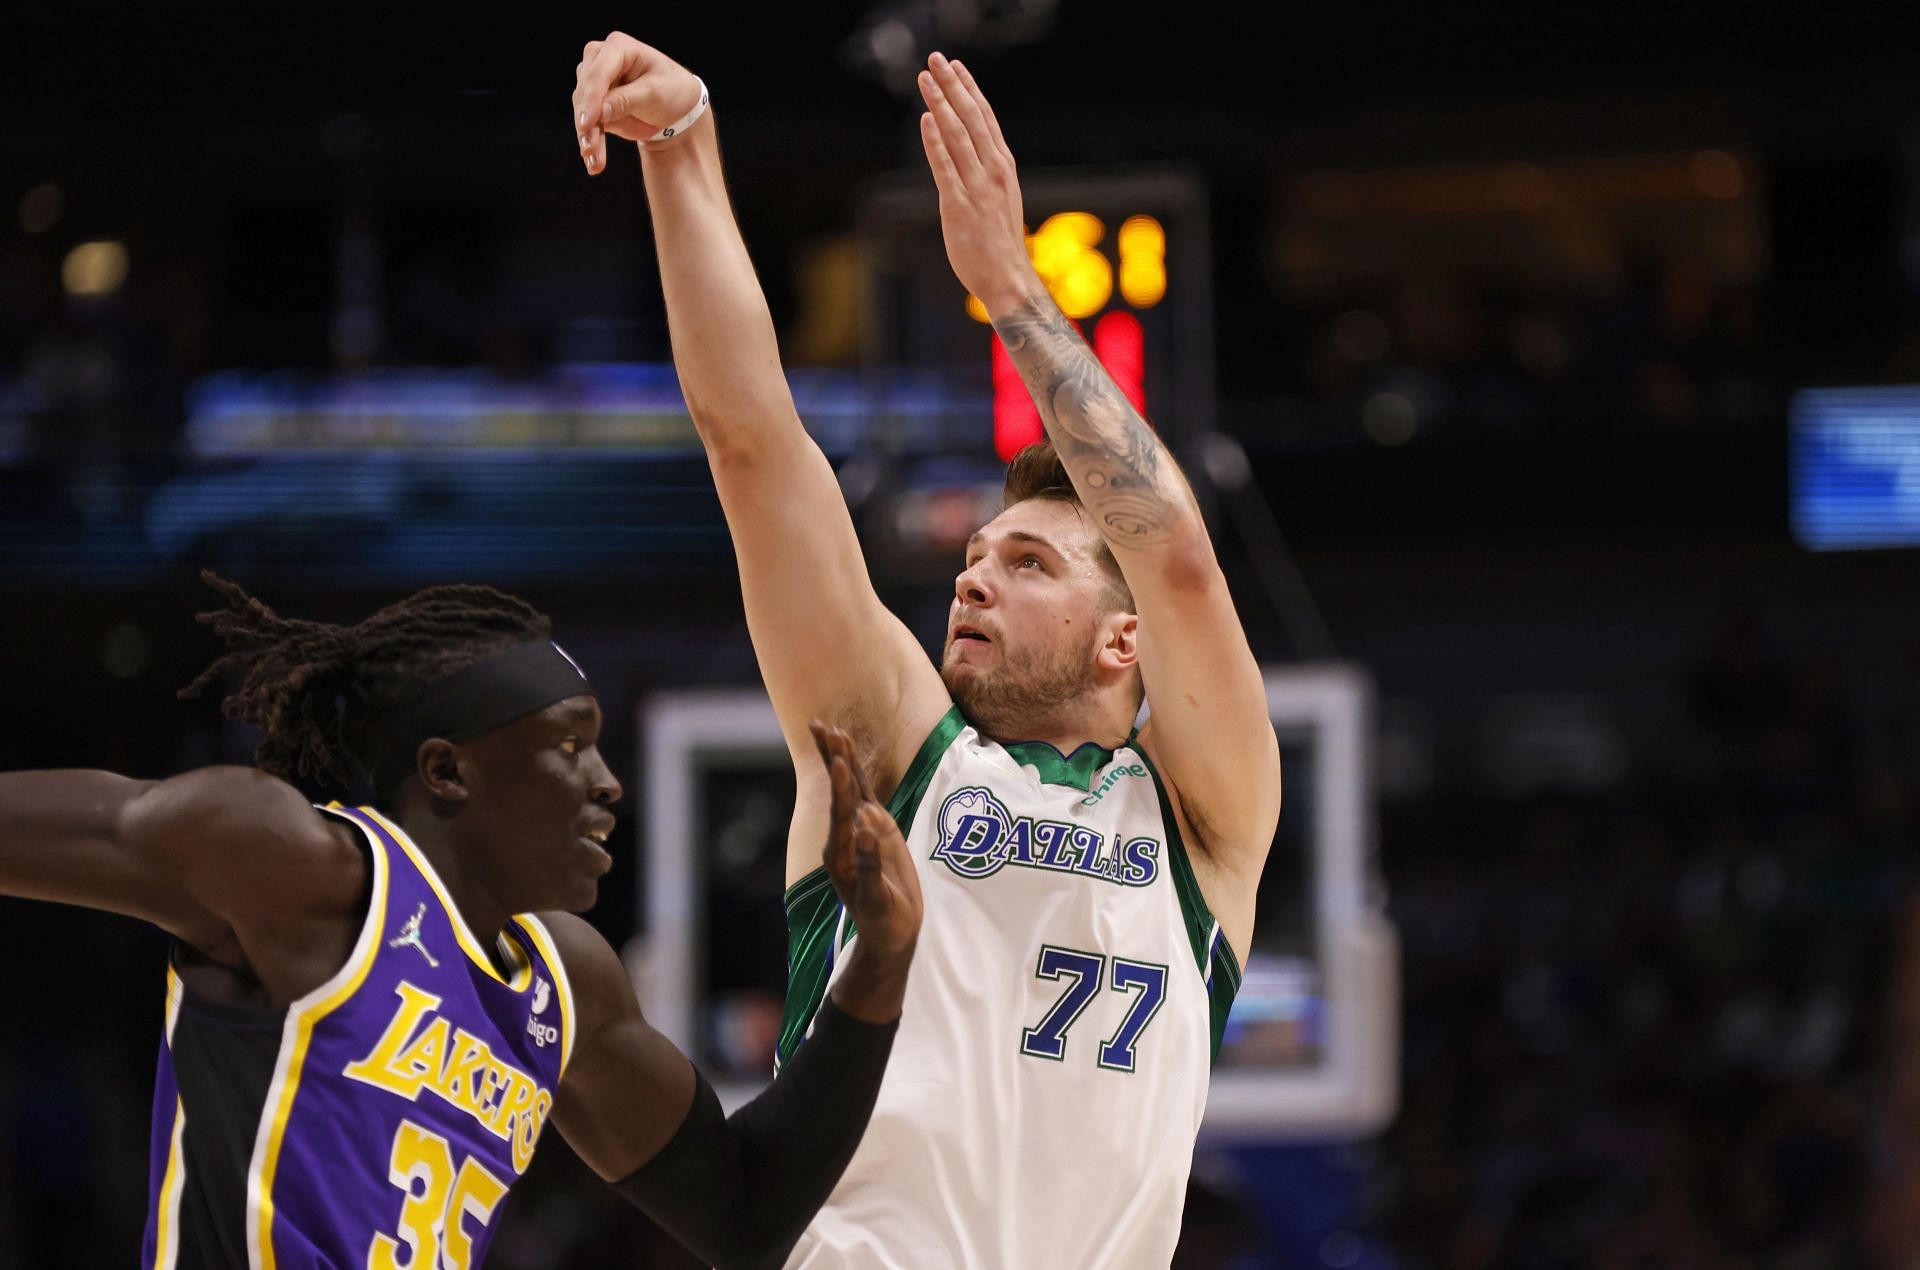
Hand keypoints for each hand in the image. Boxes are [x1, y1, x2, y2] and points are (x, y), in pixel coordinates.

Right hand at [571, 32, 705, 174]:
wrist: (677, 107)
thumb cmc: (672, 90)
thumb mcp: (654, 94)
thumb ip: (626, 100)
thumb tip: (599, 112)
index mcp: (619, 47)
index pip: (598, 73)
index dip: (591, 98)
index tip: (587, 123)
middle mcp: (601, 59)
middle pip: (585, 92)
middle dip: (587, 122)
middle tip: (590, 149)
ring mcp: (595, 81)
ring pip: (582, 109)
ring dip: (587, 136)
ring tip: (594, 161)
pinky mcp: (594, 103)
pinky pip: (587, 124)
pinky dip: (591, 143)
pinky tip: (594, 163)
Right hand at [810, 719, 921, 1021]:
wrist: (893, 934)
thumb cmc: (889, 891)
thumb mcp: (884, 849)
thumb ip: (871, 823)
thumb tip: (863, 798)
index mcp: (855, 831)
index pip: (847, 787)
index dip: (839, 757)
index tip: (830, 729)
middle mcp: (848, 845)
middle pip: (842, 796)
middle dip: (835, 762)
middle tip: (824, 728)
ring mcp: (855, 865)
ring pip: (848, 822)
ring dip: (845, 792)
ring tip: (841, 761)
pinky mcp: (865, 887)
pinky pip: (866, 864)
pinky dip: (865, 848)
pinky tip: (863, 826)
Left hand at [916, 52, 1038, 313]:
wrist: (1008, 279)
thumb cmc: (1000, 243)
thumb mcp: (999, 199)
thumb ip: (985, 174)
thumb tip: (969, 156)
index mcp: (1003, 167)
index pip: (986, 118)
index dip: (969, 89)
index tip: (956, 66)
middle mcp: (993, 171)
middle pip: (971, 117)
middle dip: (953, 85)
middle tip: (936, 59)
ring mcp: (977, 187)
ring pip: (957, 135)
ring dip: (940, 103)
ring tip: (925, 79)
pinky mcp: (959, 205)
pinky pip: (945, 167)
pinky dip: (935, 141)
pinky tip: (926, 119)